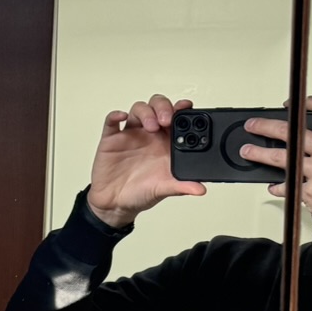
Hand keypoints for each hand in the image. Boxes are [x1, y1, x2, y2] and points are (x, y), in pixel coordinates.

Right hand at [86, 94, 206, 228]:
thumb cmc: (141, 193)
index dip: (181, 109)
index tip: (187, 108)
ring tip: (150, 125)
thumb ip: (182, 186)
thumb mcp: (164, 189)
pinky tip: (121, 117)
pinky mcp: (111, 139)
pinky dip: (115, 115)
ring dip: (146, 112)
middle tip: (167, 119)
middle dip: (163, 107)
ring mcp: (130, 135)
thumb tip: (200, 188)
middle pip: (157, 107)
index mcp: (166, 143)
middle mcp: (149, 135)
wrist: (116, 203)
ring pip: (138, 110)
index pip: (176, 118)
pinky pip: (111, 122)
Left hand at [240, 94, 311, 227]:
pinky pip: (288, 186)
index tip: (294, 103)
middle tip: (253, 125)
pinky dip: (279, 186)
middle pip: (293, 132)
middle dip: (268, 127)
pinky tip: (274, 186)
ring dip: (260, 154)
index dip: (311, 103)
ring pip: (283, 158)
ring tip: (248, 151)